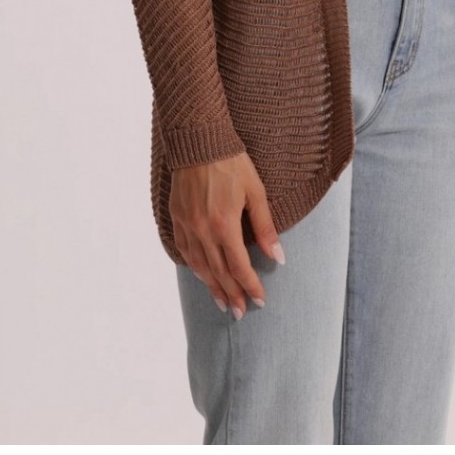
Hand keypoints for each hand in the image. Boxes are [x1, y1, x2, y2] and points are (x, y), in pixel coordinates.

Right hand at [170, 152, 284, 316]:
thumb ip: (265, 227)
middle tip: (240, 313)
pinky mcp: (177, 217)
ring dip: (212, 287)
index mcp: (224, 224)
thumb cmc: (232, 162)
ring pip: (199, 266)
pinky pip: (185, 250)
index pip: (239, 267)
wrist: (199, 141)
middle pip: (219, 272)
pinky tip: (202, 275)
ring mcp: (187, 225)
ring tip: (223, 302)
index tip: (260, 301)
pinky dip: (194, 266)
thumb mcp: (256, 191)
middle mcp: (203, 230)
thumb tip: (277, 257)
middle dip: (231, 294)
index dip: (250, 286)